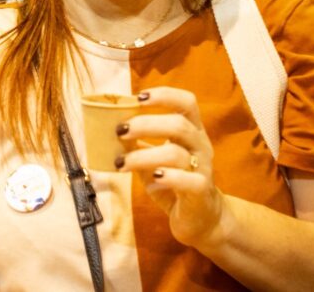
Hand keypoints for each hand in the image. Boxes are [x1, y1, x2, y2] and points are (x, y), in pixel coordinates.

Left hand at [115, 87, 226, 248]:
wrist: (201, 218)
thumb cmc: (173, 182)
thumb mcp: (154, 159)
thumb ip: (138, 144)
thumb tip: (110, 129)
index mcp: (191, 131)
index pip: (187, 102)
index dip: (164, 95)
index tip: (138, 97)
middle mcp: (201, 145)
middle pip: (179, 125)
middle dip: (145, 125)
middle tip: (119, 131)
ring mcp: (204, 168)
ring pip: (176, 154)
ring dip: (143, 156)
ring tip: (121, 163)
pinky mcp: (201, 191)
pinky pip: (188, 180)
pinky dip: (168, 178)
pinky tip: (152, 180)